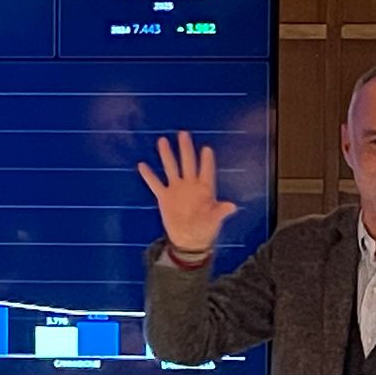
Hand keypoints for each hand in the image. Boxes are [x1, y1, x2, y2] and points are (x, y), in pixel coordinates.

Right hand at [137, 131, 238, 254]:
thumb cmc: (205, 228)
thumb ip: (221, 211)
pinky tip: (142, 165)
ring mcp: (176, 190)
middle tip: (183, 134)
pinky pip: (155, 184)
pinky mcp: (164, 197)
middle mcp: (190, 185)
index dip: (206, 161)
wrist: (189, 240)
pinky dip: (149, 175)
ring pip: (171, 168)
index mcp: (204, 189)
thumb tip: (233, 206)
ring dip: (167, 155)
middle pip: (187, 163)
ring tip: (162, 141)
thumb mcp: (214, 220)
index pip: (206, 171)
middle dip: (185, 149)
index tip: (206, 149)